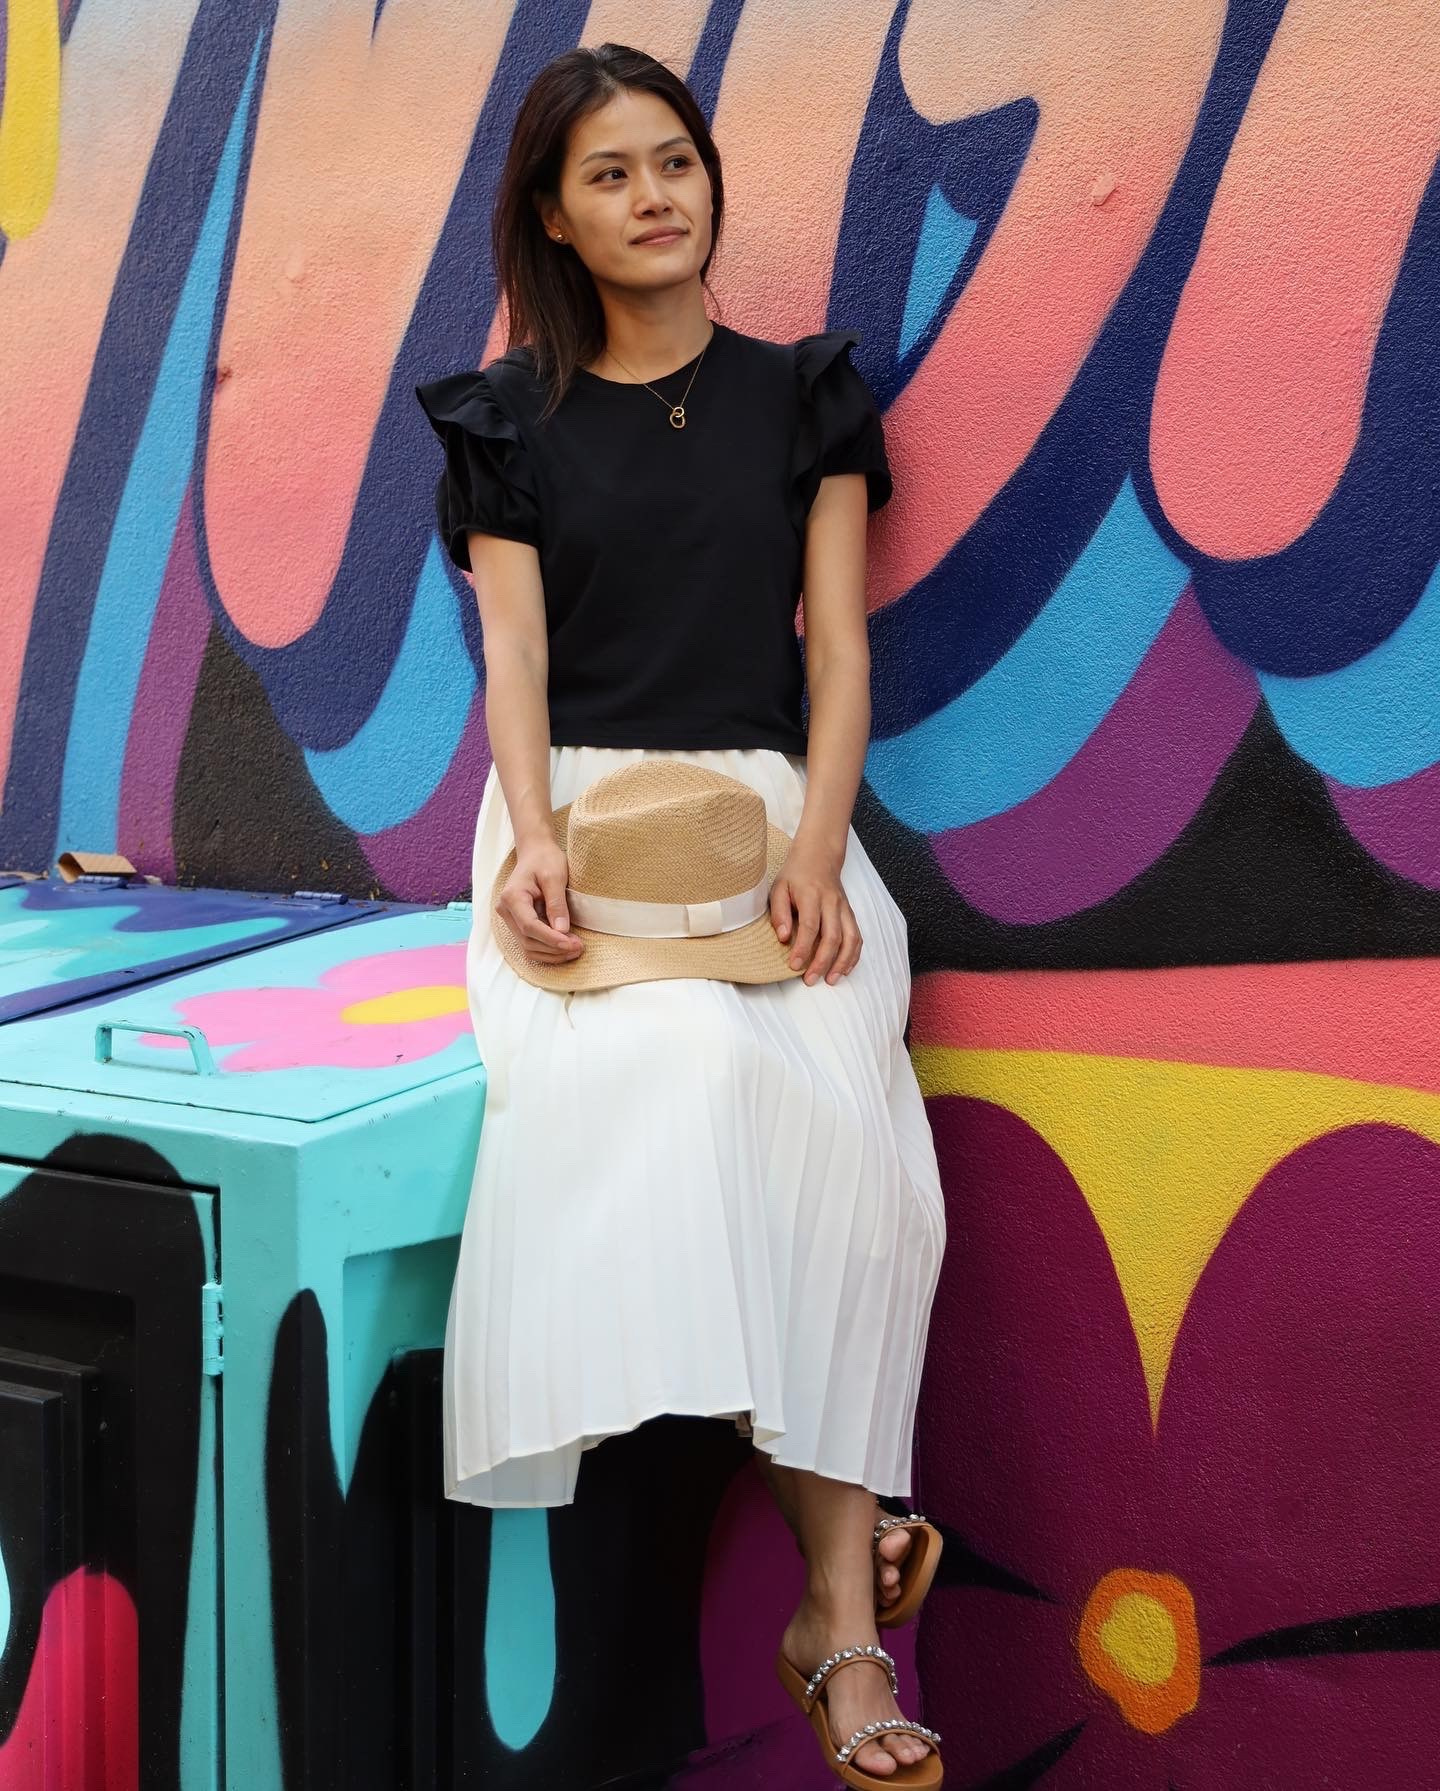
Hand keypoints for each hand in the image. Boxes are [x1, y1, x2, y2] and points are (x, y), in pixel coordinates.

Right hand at [495, 837, 584, 965]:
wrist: (536, 852)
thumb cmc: (545, 859)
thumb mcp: (555, 877)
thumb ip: (557, 903)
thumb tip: (561, 930)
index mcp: (512, 897)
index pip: (530, 926)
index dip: (551, 939)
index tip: (571, 943)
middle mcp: (506, 910)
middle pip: (528, 941)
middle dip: (554, 949)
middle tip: (579, 947)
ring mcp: (510, 918)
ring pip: (528, 947)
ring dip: (551, 954)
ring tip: (575, 949)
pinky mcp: (518, 923)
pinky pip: (530, 943)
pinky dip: (547, 950)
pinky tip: (565, 947)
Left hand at [768, 839, 861, 984]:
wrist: (819, 855)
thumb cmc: (796, 874)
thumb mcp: (779, 887)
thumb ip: (779, 912)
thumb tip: (782, 937)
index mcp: (812, 895)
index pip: (810, 926)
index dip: (803, 948)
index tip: (795, 965)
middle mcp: (831, 902)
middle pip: (832, 936)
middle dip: (822, 961)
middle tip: (810, 979)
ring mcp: (844, 908)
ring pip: (850, 938)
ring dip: (842, 962)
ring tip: (831, 979)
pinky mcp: (850, 913)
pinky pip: (857, 936)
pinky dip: (853, 955)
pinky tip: (844, 969)